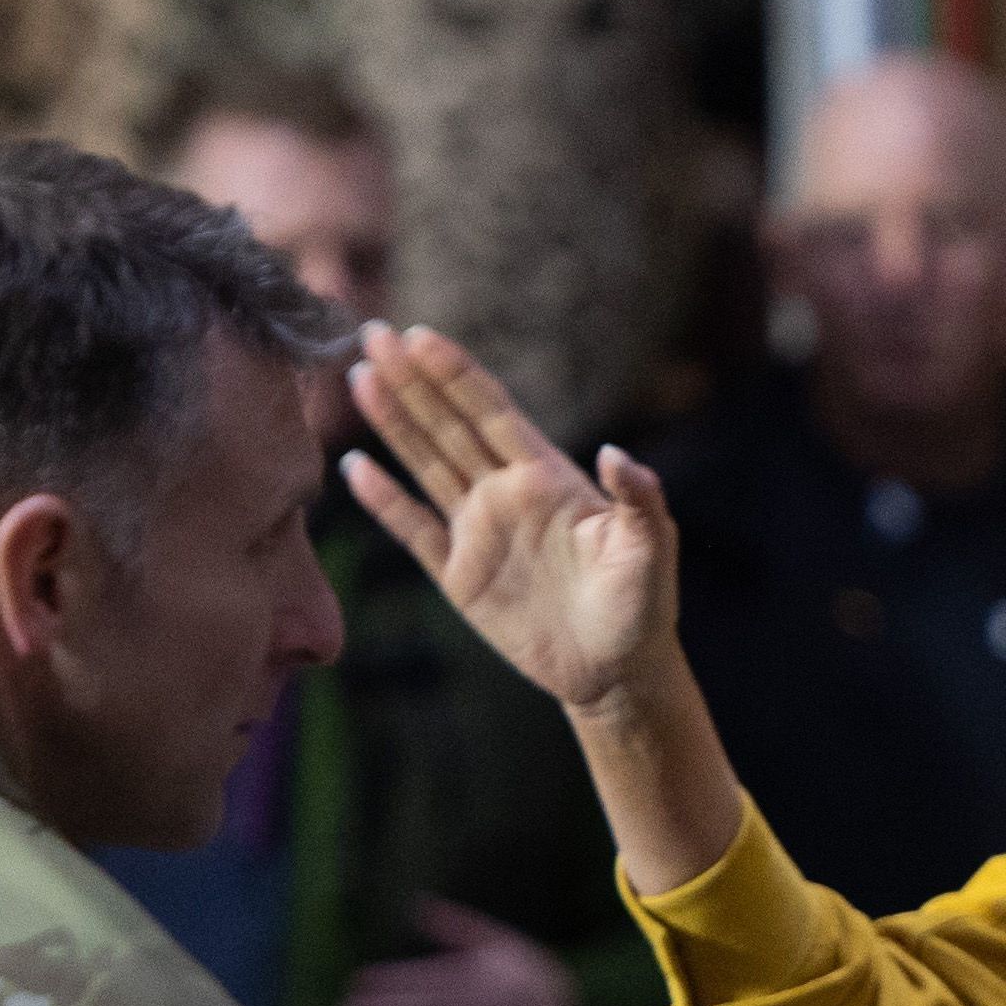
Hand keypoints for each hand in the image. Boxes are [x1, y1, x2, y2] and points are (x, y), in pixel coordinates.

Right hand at [343, 322, 683, 722]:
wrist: (619, 673)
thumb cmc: (643, 606)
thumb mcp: (650, 548)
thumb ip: (637, 499)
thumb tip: (615, 454)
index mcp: (547, 478)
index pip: (492, 413)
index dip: (456, 374)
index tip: (419, 336)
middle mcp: (507, 494)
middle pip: (449, 425)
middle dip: (412, 380)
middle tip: (372, 333)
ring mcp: (480, 532)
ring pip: (426, 464)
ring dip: (394, 422)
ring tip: (359, 377)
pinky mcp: (462, 575)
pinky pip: (414, 529)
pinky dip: (385, 500)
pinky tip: (354, 466)